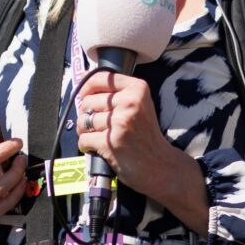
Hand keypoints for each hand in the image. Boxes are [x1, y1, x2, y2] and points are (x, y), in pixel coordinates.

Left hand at [76, 70, 206, 230]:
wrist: (161, 166)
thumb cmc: (146, 137)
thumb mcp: (140, 106)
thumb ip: (117, 96)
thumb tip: (84, 93)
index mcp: (137, 89)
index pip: (99, 78)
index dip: (87, 88)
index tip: (85, 97)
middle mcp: (129, 102)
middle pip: (88, 102)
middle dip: (87, 115)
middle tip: (98, 125)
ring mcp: (120, 122)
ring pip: (83, 121)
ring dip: (86, 131)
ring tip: (99, 137)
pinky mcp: (110, 141)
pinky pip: (83, 139)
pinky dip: (86, 146)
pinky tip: (97, 148)